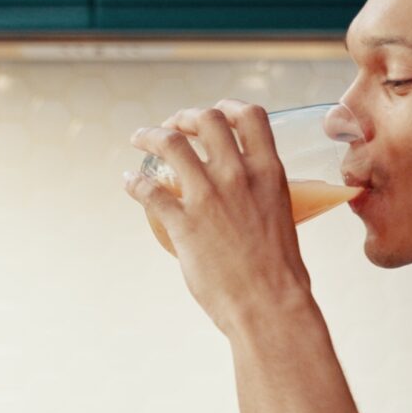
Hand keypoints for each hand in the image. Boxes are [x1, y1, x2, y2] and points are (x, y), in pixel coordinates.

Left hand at [123, 101, 318, 335]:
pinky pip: (149, 190)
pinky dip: (134, 182)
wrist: (270, 305)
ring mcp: (209, 196)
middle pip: (206, 120)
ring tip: (139, 139)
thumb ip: (263, 197)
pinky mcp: (183, 223)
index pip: (251, 116)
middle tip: (172, 126)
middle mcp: (238, 175)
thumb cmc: (281, 273)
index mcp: (268, 172)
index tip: (215, 112)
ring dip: (150, 135)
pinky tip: (130, 182)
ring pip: (171, 143)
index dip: (228, 107)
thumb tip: (250, 200)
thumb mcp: (282, 217)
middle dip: (184, 116)